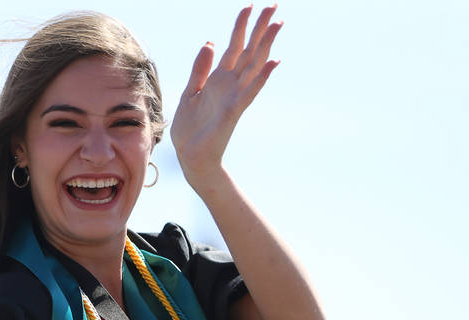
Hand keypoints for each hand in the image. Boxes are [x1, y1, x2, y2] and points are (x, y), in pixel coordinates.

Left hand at [170, 5, 281, 189]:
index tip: (250, 6)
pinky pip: (250, 90)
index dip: (241, 26)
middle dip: (260, 28)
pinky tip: (273, 61)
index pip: (234, 46)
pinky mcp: (234, 110)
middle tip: (273, 5)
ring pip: (254, 64)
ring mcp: (234, 96)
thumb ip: (200, 69)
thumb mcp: (190, 92)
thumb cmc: (190, 128)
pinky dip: (262, 76)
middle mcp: (230, 84)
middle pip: (249, 50)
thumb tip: (210, 42)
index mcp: (218, 79)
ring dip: (266, 44)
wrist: (190, 156)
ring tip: (278, 23)